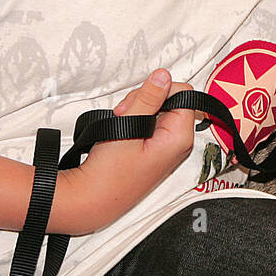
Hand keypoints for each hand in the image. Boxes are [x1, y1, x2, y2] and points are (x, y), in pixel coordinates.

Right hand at [58, 69, 195, 232]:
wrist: (91, 199)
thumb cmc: (108, 173)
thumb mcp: (128, 128)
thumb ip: (148, 99)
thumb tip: (164, 76)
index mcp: (180, 137)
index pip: (183, 94)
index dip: (158, 92)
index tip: (138, 104)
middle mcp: (178, 142)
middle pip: (170, 100)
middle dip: (145, 100)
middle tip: (125, 115)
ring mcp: (166, 146)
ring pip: (157, 110)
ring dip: (137, 110)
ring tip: (121, 124)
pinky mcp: (153, 148)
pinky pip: (150, 123)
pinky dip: (134, 121)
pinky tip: (122, 130)